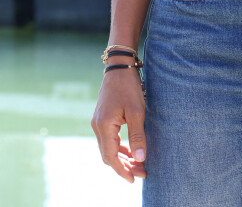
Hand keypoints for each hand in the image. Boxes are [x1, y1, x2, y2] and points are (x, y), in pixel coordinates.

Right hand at [91, 67, 146, 182]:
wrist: (119, 66)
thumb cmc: (129, 86)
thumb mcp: (137, 111)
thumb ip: (137, 135)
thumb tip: (140, 159)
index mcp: (104, 126)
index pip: (110, 157)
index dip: (122, 170)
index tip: (135, 179)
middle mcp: (97, 126)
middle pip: (108, 155)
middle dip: (124, 166)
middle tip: (141, 173)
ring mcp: (98, 122)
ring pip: (108, 148)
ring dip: (122, 157)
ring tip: (138, 165)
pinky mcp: (102, 118)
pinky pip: (109, 139)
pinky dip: (119, 147)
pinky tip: (130, 150)